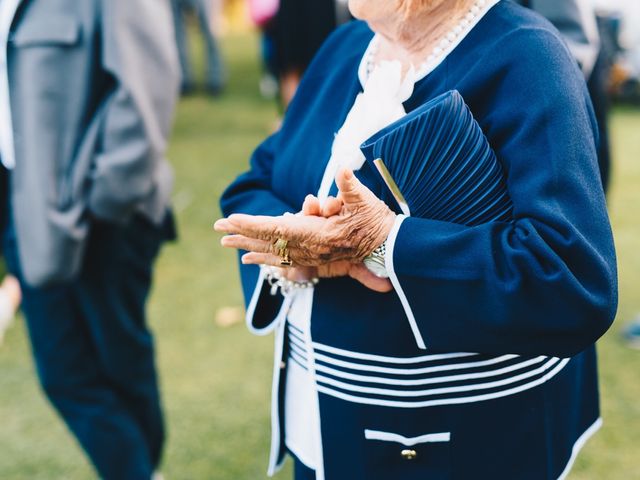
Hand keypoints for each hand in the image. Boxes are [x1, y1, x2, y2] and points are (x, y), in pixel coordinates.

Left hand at [215, 168, 395, 285]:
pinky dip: (265, 257)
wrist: (390, 249)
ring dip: (250, 246)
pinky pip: (284, 260)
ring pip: (273, 252)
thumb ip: (350, 186)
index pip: (278, 229)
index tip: (231, 220)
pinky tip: (251, 257)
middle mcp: (310, 249)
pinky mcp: (315, 259)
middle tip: (218, 229)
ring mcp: (312, 256)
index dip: (253, 224)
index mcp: (317, 235)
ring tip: (228, 243)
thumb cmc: (377, 224)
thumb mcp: (365, 202)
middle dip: (243, 234)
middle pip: (269, 242)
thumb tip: (342, 168)